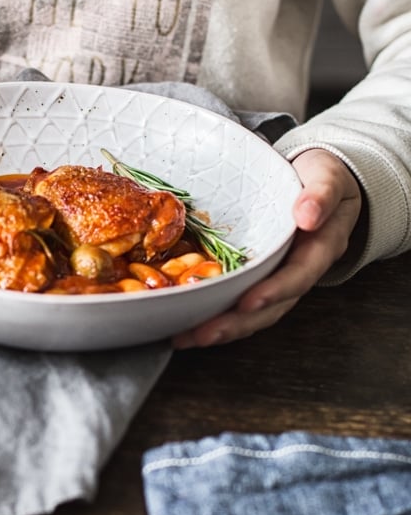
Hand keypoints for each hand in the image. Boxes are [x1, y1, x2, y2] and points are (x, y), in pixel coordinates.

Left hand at [172, 148, 362, 347]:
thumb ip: (323, 194)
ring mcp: (275, 276)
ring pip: (252, 312)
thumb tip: (308, 215)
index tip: (249, 302)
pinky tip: (185, 323)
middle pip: (270, 307)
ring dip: (221, 328)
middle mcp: (297, 271)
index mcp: (319, 249)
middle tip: (204, 334)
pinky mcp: (255, 274)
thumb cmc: (323, 177)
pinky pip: (236, 299)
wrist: (316, 180)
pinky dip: (213, 313)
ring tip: (187, 337)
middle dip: (237, 324)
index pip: (298, 276)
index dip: (274, 292)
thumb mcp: (329, 177)